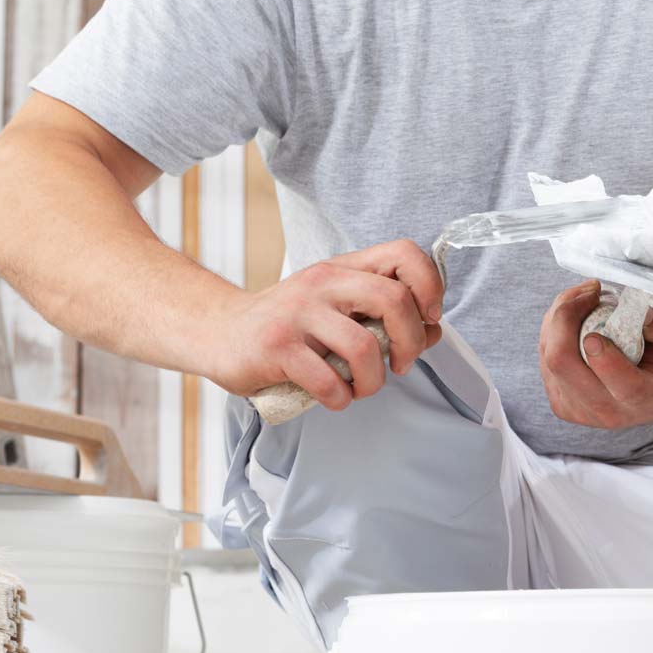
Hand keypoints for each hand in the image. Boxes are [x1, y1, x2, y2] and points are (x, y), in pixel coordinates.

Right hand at [204, 240, 443, 409]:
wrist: (219, 333)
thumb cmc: (289, 325)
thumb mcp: (336, 307)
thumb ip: (382, 314)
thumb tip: (433, 329)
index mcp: (343, 269)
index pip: (403, 253)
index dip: (429, 285)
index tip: (428, 318)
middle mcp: (322, 283)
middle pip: (393, 300)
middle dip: (411, 342)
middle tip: (400, 364)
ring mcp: (298, 313)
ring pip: (364, 348)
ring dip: (373, 381)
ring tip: (360, 388)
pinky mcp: (277, 347)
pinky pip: (329, 381)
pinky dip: (341, 399)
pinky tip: (334, 397)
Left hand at [538, 280, 652, 428]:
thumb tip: (641, 313)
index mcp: (646, 398)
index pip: (622, 384)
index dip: (604, 354)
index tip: (601, 316)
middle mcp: (607, 410)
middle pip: (563, 363)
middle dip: (567, 316)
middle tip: (591, 290)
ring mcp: (578, 409)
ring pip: (549, 355)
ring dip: (561, 316)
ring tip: (588, 298)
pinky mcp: (560, 400)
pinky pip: (545, 355)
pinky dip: (555, 328)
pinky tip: (577, 318)